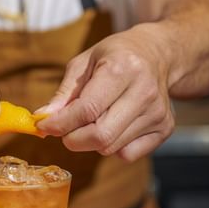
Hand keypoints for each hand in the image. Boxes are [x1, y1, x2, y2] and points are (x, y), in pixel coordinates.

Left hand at [37, 24, 174, 161]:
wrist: (157, 53)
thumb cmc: (114, 56)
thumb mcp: (84, 63)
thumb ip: (63, 93)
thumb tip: (43, 119)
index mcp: (123, 68)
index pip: (87, 110)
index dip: (61, 124)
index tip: (44, 126)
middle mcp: (144, 92)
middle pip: (100, 135)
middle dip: (73, 139)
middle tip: (64, 130)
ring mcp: (158, 113)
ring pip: (111, 147)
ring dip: (90, 142)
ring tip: (91, 121)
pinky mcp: (165, 128)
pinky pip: (128, 154)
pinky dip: (112, 147)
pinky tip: (113, 126)